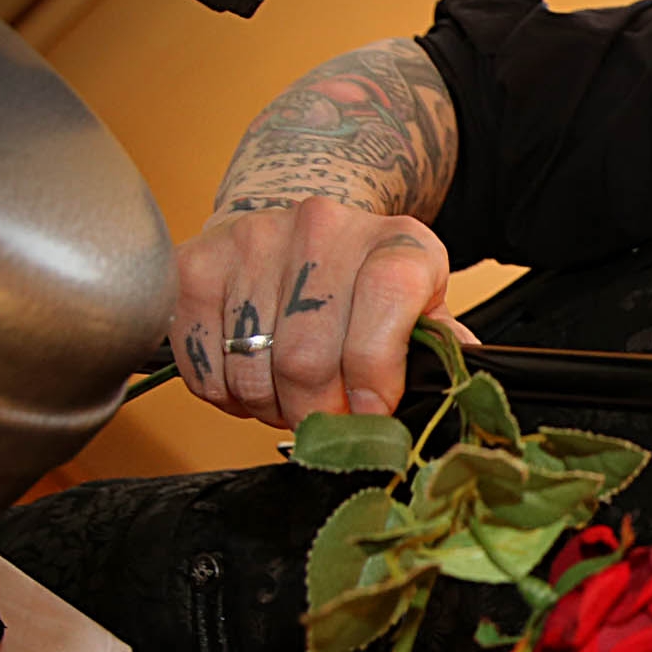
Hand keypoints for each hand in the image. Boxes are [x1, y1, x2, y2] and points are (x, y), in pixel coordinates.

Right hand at [170, 196, 464, 427]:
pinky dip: (228, 397)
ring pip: (252, 370)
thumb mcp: (421, 303)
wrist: (297, 232)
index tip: (373, 414)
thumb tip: (456, 391)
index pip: (386, 300)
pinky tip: (252, 380)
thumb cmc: (365, 282)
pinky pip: (204, 367)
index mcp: (396, 241)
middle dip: (319, 413)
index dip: (377, 372)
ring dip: (272, 409)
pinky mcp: (195, 265)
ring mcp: (251, 241)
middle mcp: (322, 229)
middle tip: (328, 423)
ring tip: (291, 399)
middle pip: (307, 357)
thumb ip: (438, 346)